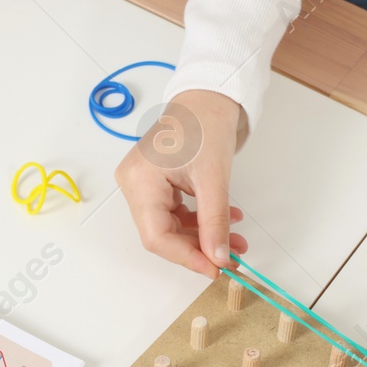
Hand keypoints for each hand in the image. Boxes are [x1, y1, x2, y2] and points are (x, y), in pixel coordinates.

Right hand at [114, 89, 249, 277]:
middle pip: (161, 234)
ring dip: (202, 237)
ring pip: (169, 226)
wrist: (207, 98)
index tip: (214, 269)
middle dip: (197, 248)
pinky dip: (198, 221)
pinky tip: (224, 221)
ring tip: (234, 240)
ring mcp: (141, 185)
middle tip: (229, 259)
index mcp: (139, 181)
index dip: (185, 257)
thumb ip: (215, 222)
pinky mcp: (154, 184)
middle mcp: (133, 184)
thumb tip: (219, 257)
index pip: (156, 236)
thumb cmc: (204, 124)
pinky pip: (173, 214)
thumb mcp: (214, 179)